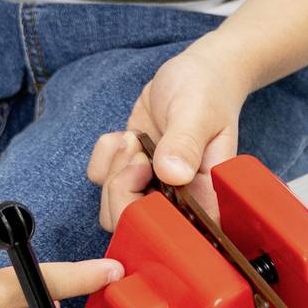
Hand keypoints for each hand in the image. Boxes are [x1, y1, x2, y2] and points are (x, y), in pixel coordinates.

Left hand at [89, 40, 249, 230]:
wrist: (197, 74)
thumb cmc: (207, 91)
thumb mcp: (197, 111)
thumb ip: (185, 142)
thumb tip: (173, 175)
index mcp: (204, 195)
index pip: (173, 233)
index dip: (148, 216)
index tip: (149, 174)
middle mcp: (178, 199)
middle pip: (133, 224)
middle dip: (122, 188)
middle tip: (137, 151)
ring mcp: (151, 187)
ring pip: (112, 206)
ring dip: (112, 171)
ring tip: (134, 140)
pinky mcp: (130, 171)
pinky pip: (100, 179)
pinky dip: (103, 156)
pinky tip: (127, 135)